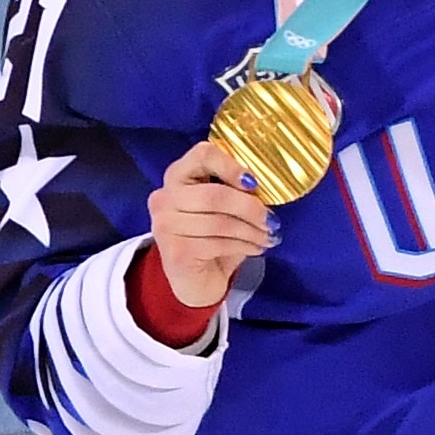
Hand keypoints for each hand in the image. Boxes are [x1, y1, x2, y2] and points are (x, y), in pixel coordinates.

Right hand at [147, 139, 277, 312]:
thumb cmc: (212, 237)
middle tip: (270, 219)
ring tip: (268, 236)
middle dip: (249, 208)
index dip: (232, 165)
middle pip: (214, 194)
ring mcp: (165, 225)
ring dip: (252, 231)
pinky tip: (256, 248)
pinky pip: (218, 244)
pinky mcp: (176, 251)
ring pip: (220, 222)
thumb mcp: (223, 207)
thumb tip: (266, 183)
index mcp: (177, 175)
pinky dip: (244, 246)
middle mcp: (164, 197)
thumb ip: (235, 189)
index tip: (254, 183)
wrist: (195, 280)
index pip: (202, 154)